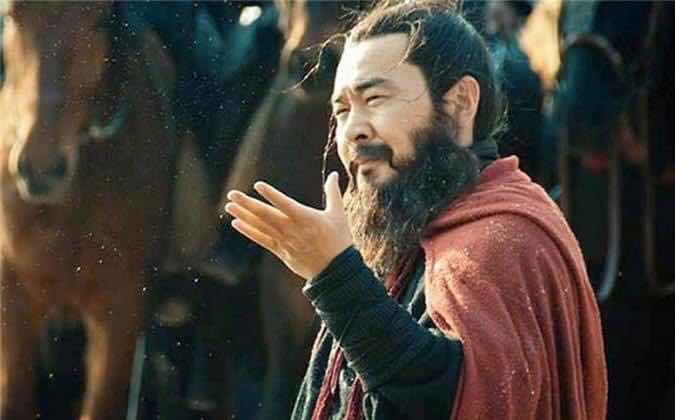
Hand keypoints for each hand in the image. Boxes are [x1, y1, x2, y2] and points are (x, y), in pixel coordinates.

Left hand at [224, 172, 352, 280]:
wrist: (335, 271)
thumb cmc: (339, 240)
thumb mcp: (338, 214)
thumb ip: (333, 192)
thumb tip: (333, 174)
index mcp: (306, 218)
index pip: (285, 204)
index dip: (271, 195)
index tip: (258, 185)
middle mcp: (292, 229)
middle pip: (266, 215)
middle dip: (247, 204)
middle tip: (232, 194)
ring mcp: (284, 241)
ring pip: (260, 226)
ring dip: (243, 216)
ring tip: (228, 206)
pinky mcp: (281, 251)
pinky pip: (261, 240)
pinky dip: (248, 231)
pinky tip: (236, 223)